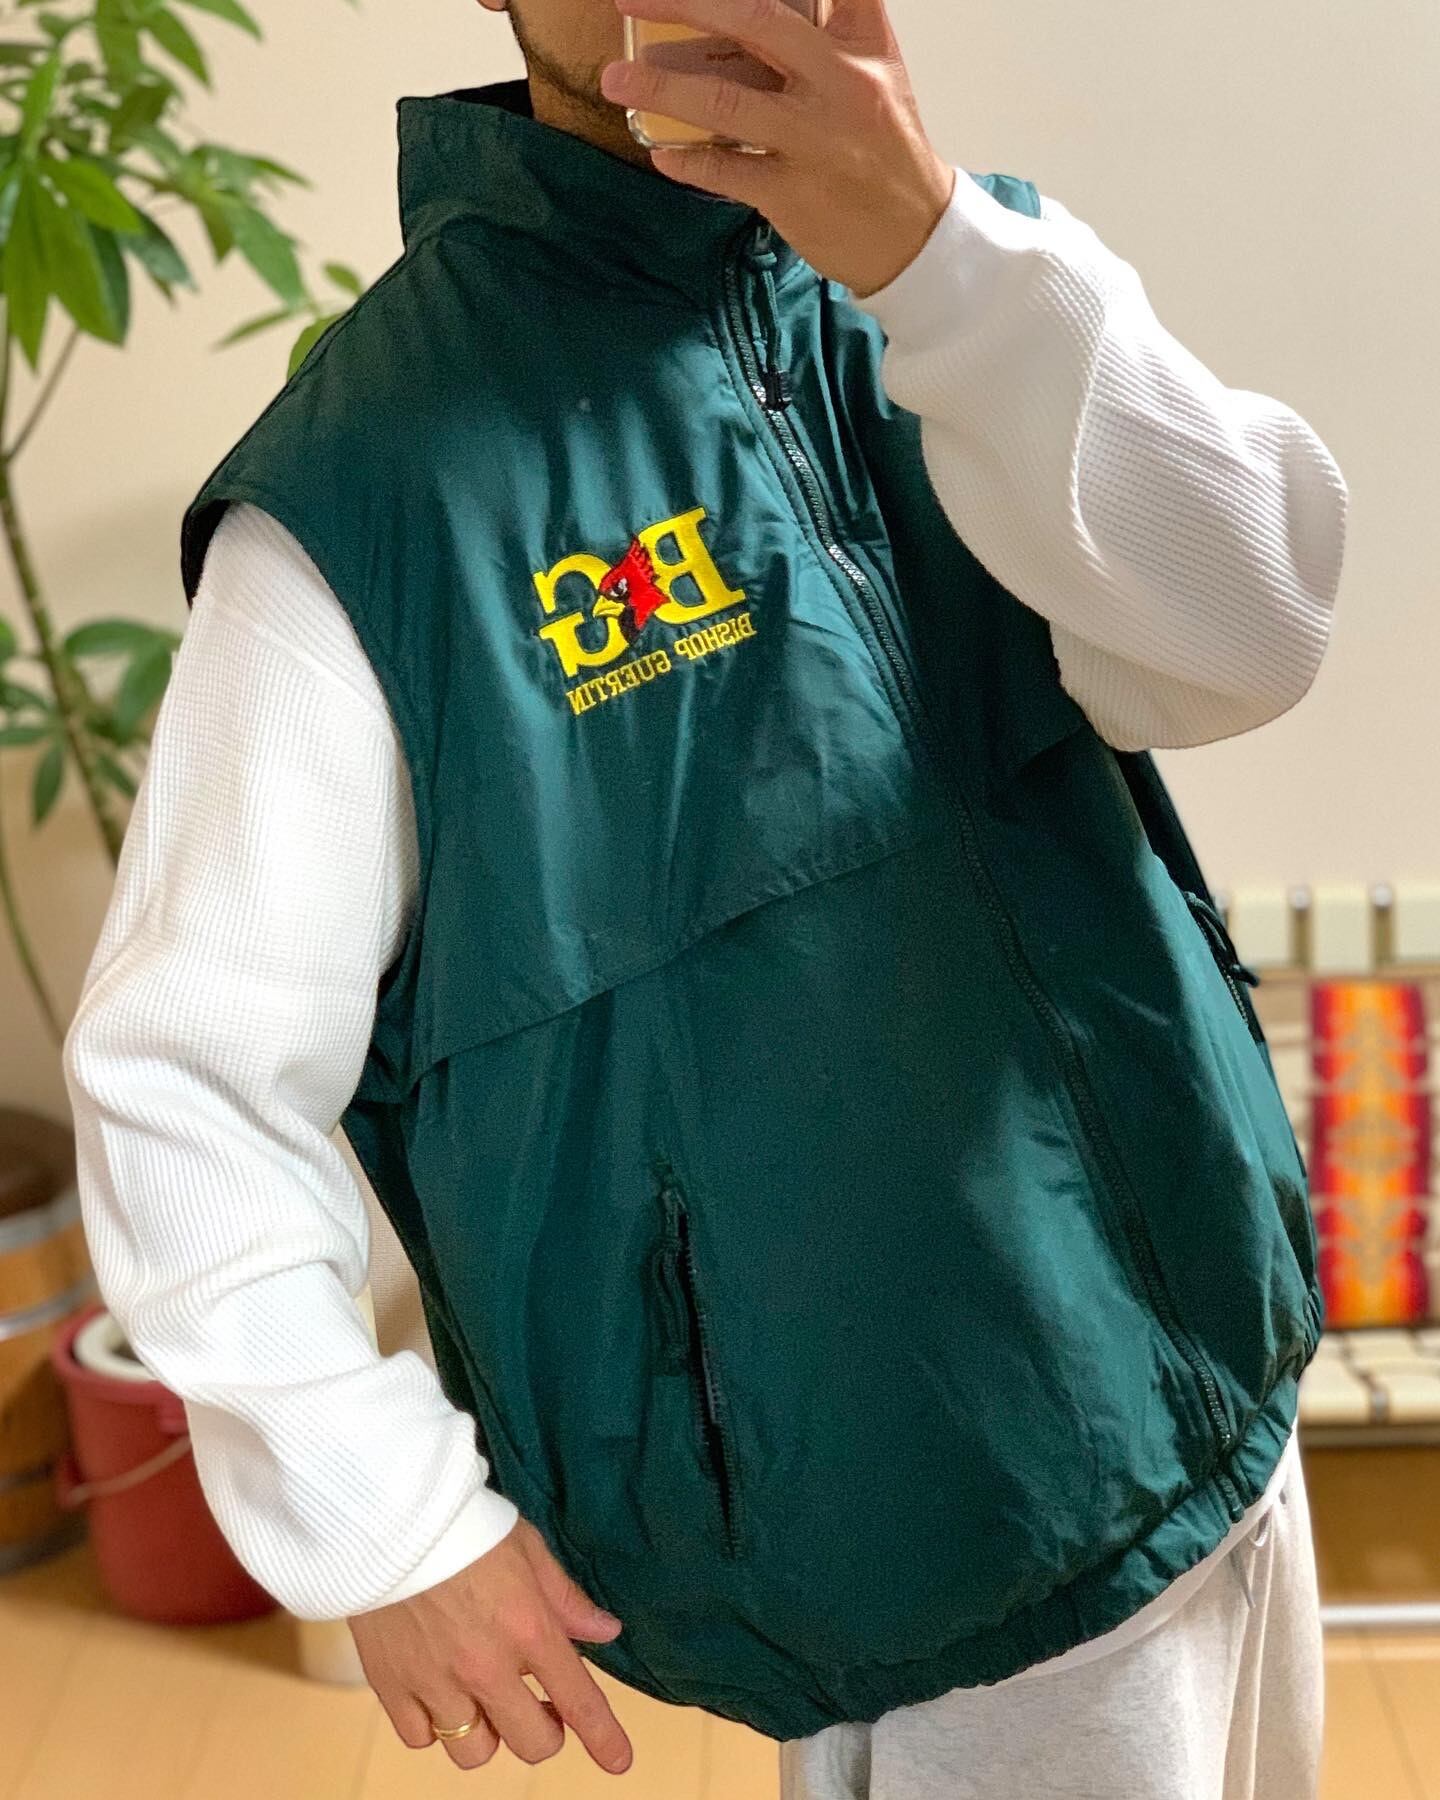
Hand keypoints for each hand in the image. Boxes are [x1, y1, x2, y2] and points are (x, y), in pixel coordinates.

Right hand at [347, 1517, 633, 1775]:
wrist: (387, 1517)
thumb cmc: (465, 1525)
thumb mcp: (528, 1549)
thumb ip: (565, 1598)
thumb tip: (606, 1632)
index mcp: (527, 1628)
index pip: (579, 1699)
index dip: (604, 1738)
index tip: (618, 1760)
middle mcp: (485, 1667)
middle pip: (532, 1742)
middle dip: (545, 1730)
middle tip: (539, 1705)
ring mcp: (435, 1682)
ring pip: (475, 1751)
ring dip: (488, 1731)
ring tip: (484, 1697)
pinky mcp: (391, 1687)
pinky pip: (421, 1738)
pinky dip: (434, 1725)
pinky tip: (439, 1691)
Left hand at [599, 0, 957, 297]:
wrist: (915, 235)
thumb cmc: (884, 152)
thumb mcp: (875, 72)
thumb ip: (833, 29)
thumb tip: (753, 17)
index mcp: (860, 44)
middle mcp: (840, 83)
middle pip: (754, 20)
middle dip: (683, 2)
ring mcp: (814, 140)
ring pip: (725, 101)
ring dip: (660, 88)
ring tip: (616, 79)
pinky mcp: (793, 194)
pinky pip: (725, 170)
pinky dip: (687, 160)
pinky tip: (660, 151)